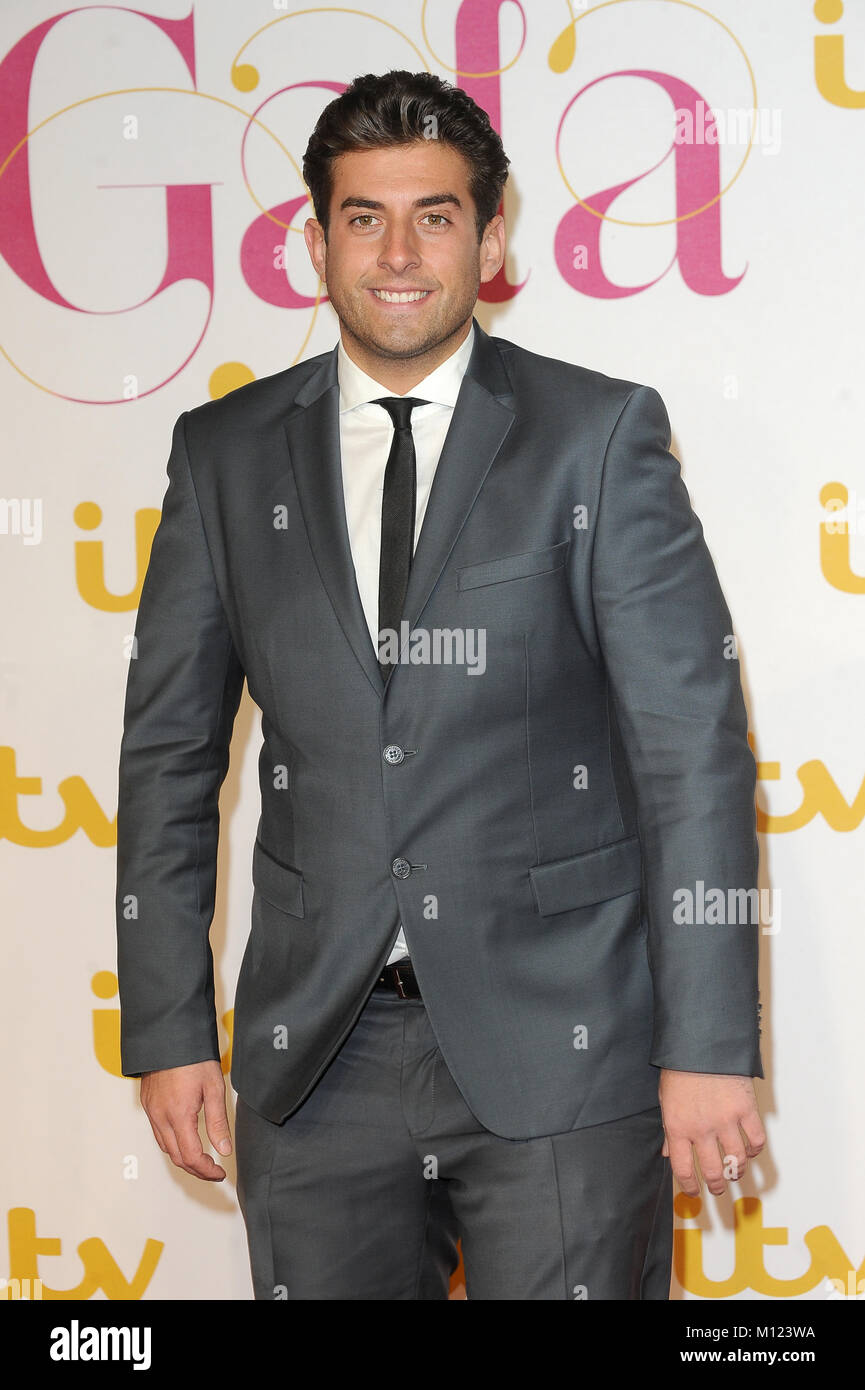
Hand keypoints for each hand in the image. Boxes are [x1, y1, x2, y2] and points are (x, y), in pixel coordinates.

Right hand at [140, 1060, 231, 1181]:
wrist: (170, 1036)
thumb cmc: (193, 1058)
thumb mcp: (214, 1088)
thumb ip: (218, 1122)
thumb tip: (224, 1150)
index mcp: (179, 1115)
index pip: (191, 1157)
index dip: (207, 1171)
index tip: (219, 1172)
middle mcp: (161, 1117)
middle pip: (177, 1157)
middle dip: (197, 1169)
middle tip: (214, 1170)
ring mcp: (152, 1112)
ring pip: (166, 1148)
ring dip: (184, 1159)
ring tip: (202, 1159)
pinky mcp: (148, 1105)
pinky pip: (158, 1134)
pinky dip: (172, 1144)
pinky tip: (185, 1140)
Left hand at [658, 1070, 765, 1196]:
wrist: (701, 1043)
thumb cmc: (679, 1069)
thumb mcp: (665, 1099)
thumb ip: (668, 1129)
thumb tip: (667, 1154)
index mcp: (678, 1127)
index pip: (683, 1169)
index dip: (689, 1186)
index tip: (694, 1192)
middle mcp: (702, 1129)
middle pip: (714, 1171)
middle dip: (717, 1186)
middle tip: (718, 1189)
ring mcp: (726, 1120)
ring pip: (738, 1160)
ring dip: (738, 1172)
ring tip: (735, 1173)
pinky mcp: (745, 1109)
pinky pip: (756, 1140)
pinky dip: (755, 1150)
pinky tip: (751, 1150)